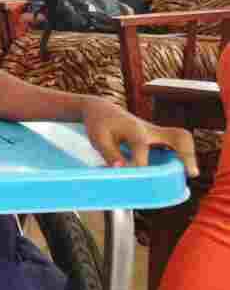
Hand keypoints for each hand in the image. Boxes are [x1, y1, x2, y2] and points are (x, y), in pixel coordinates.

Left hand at [81, 98, 197, 177]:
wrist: (102, 110)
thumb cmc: (99, 124)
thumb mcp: (98, 138)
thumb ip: (110, 153)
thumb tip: (121, 169)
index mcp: (134, 128)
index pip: (142, 146)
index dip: (139, 163)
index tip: (134, 179)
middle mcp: (150, 129)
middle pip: (177, 135)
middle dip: (186, 153)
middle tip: (191, 172)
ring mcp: (156, 133)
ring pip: (181, 137)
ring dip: (188, 154)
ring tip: (190, 173)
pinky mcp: (157, 137)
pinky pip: (175, 142)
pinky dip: (182, 154)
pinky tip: (181, 170)